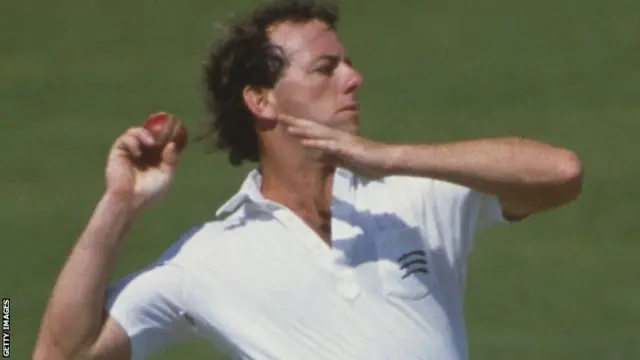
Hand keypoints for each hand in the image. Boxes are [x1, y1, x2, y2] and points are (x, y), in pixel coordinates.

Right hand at [105, 127, 179, 211]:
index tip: (175, 125)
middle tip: (163, 127)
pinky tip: (138, 152)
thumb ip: (171, 160)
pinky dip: (133, 141)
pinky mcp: (118, 152)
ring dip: (144, 133)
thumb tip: (172, 144)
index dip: (167, 133)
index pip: (161, 141)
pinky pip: (125, 139)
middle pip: (148, 133)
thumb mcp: (166, 176)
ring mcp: (130, 152)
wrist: (130, 200)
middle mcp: (142, 153)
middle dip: (155, 128)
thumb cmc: (149, 192)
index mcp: (154, 158)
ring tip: (151, 143)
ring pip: (135, 132)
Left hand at [279, 114, 399, 178]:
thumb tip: (320, 157)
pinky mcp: (347, 149)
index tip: (284, 122)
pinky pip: (329, 146)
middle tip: (279, 116)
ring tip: (287, 126)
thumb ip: (333, 159)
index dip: (299, 127)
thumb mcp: (346, 162)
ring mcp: (342, 142)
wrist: (387, 161)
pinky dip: (316, 144)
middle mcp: (337, 137)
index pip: (314, 132)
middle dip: (296, 123)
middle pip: (312, 128)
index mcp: (336, 141)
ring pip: (319, 134)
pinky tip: (305, 142)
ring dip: (303, 130)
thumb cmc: (369, 162)